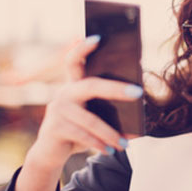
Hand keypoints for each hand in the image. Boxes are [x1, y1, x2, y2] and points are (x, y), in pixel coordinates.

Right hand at [27, 35, 142, 169]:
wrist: (50, 153)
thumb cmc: (77, 130)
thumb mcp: (92, 118)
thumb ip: (109, 110)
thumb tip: (140, 109)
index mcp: (74, 86)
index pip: (74, 60)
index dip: (83, 48)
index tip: (98, 37)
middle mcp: (63, 93)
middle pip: (91, 86)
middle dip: (117, 89)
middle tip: (138, 92)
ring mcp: (57, 110)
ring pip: (90, 120)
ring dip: (111, 133)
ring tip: (125, 144)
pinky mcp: (54, 128)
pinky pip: (83, 135)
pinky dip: (100, 144)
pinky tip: (111, 150)